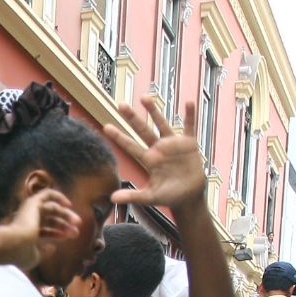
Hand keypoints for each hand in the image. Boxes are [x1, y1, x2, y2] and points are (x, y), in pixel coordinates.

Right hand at [0, 187, 83, 268]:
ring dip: (65, 215)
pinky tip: (68, 204)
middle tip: (76, 231)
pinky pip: (47, 194)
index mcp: (26, 234)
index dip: (58, 234)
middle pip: (49, 221)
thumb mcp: (35, 257)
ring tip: (77, 222)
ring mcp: (28, 211)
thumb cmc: (21, 253)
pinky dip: (58, 197)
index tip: (70, 237)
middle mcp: (26, 221)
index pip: (44, 232)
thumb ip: (44, 253)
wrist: (11, 244)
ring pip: (51, 209)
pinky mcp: (32, 202)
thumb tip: (53, 248)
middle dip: (64, 225)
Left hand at [106, 97, 205, 211]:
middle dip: (132, 118)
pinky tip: (189, 102)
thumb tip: (112, 199)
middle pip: (142, 130)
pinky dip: (190, 115)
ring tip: (145, 97)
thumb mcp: (150, 197)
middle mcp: (158, 148)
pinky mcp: (188, 144)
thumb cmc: (169, 196)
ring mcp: (173, 144)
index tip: (105, 127)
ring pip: (161, 124)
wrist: (189, 196)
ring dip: (154, 111)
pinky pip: (190, 127)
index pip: (130, 146)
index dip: (119, 137)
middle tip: (120, 105)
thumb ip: (132, 196)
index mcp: (148, 160)